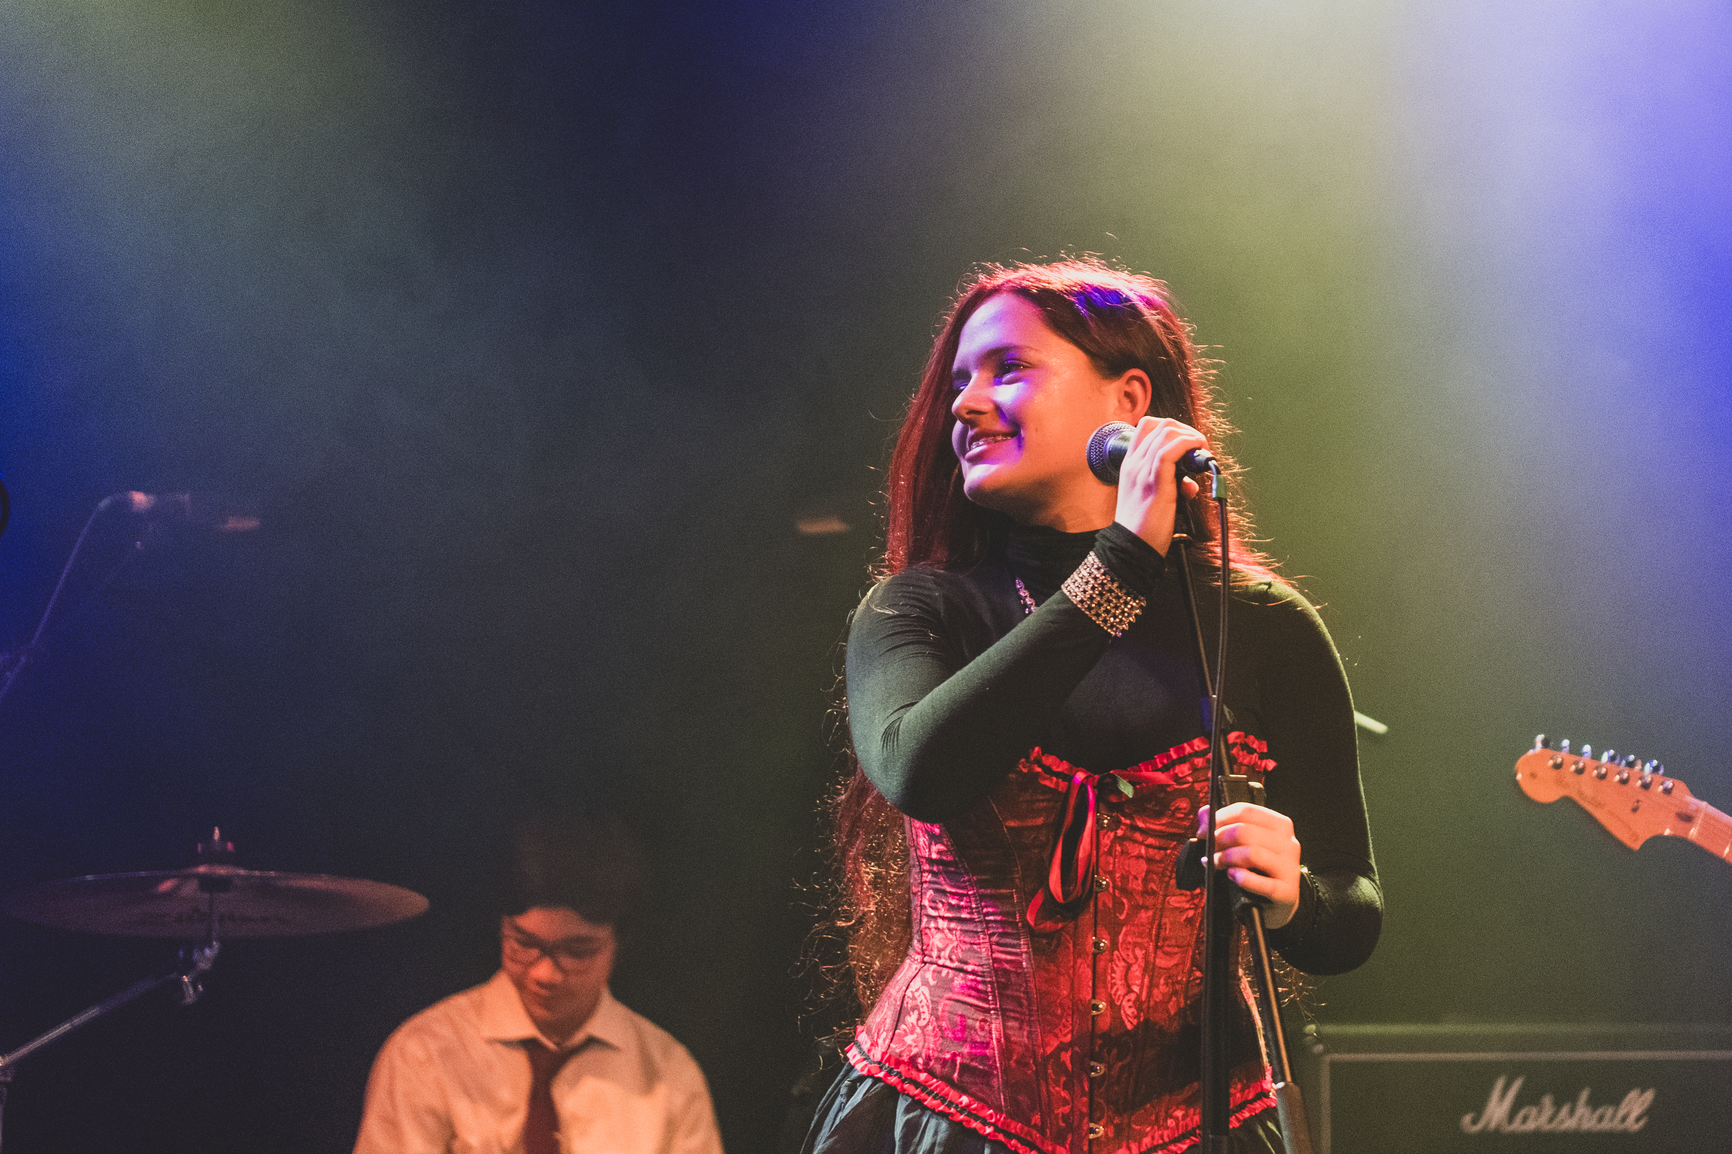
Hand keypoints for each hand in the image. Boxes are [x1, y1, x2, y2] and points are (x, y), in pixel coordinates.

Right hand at [1112, 416, 1208, 555]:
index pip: (1146, 426)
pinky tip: (1198, 452)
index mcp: (1129, 465)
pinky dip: (1188, 445)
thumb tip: (1190, 485)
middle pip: (1160, 424)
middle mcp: (1134, 463)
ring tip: (1201, 450)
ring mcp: (1142, 471)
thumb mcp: (1153, 498)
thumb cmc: (1143, 527)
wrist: (1132, 546)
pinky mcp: (1155, 481)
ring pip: (1167, 432)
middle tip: (1197, 446)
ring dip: (1190, 436)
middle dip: (1185, 430)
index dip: (1171, 428)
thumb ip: (1170, 485)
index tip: (1186, 442)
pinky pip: (1171, 450)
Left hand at [1196, 802, 1302, 929]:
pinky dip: (1243, 878)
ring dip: (1226, 858)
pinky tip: (1232, 876)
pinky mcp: (1287, 892)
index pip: (1245, 811)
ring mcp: (1289, 868)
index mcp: (1279, 825)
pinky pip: (1262, 883)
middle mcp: (1288, 843)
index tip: (1203, 831)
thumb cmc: (1257, 870)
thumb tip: (1204, 814)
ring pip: (1252, 853)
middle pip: (1245, 830)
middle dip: (1219, 838)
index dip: (1219, 818)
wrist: (1276, 903)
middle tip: (1207, 849)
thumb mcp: (1243, 844)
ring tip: (1214, 864)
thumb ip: (1224, 826)